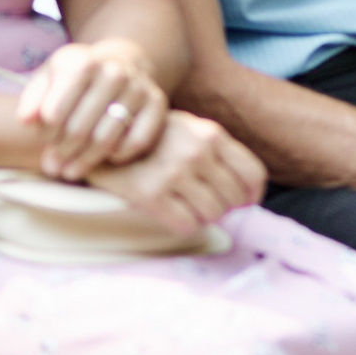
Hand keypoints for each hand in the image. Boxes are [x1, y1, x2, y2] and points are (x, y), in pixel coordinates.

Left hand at [21, 39, 168, 180]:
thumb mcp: (50, 77)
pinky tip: (105, 157)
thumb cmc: (77, 77)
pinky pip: (138, 141)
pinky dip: (119, 155)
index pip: (55, 112)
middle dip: (62, 152)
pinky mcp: (158, 103)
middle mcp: (115, 71)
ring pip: (107, 139)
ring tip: (70, 170)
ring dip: (85, 161)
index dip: (45, 133)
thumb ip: (32, 98)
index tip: (44, 140)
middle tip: (53, 165)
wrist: (121, 63)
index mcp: (84, 62)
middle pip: (79, 130)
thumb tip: (26, 121)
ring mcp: (139, 88)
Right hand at [85, 110, 265, 234]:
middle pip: (233, 199)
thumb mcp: (191, 129)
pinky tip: (173, 212)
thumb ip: (218, 152)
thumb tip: (248, 193)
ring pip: (213, 214)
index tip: (243, 202)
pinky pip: (188, 225)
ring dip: (203, 216)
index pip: (253, 174)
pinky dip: (184, 224)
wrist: (102, 136)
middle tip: (205, 203)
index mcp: (212, 134)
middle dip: (223, 206)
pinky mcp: (152, 194)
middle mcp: (197, 153)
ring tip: (187, 205)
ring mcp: (174, 173)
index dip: (251, 195)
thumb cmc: (154, 138)